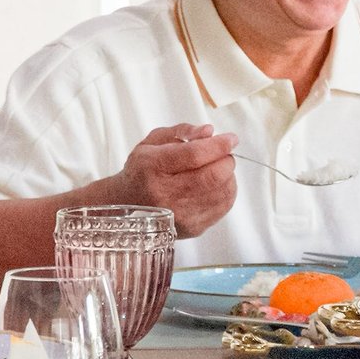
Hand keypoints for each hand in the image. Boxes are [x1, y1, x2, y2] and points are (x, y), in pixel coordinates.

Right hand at [112, 124, 239, 236]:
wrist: (128, 203)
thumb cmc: (142, 170)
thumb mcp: (153, 142)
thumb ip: (182, 131)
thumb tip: (208, 132)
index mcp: (154, 167)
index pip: (194, 155)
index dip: (218, 145)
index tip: (231, 139)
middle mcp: (165, 194)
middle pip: (212, 176)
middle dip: (226, 160)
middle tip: (224, 154)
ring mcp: (180, 214)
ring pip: (221, 192)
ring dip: (228, 176)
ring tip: (219, 168)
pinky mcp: (192, 227)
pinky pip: (223, 207)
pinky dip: (227, 191)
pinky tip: (217, 185)